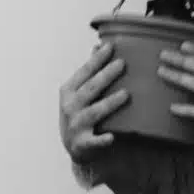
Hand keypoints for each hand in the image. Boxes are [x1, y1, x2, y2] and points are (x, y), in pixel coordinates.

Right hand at [59, 42, 128, 161]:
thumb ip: (88, 72)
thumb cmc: (80, 114)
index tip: (110, 46)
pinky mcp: (82, 144)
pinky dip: (101, 140)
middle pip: (90, 89)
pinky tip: (111, 137)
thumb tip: (99, 46)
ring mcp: (75, 126)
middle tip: (122, 64)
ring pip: (93, 112)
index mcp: (68, 91)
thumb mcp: (78, 93)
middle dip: (105, 76)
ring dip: (109, 103)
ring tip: (126, 94)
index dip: (96, 59)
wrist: (74, 148)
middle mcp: (69, 107)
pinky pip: (93, 142)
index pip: (84, 72)